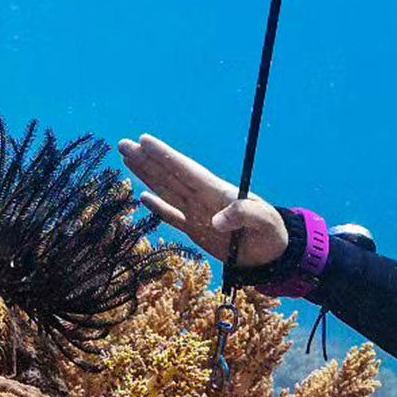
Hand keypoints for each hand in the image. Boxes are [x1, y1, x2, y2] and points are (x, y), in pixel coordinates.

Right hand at [118, 134, 288, 266]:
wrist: (272, 255)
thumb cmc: (271, 233)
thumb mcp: (264, 221)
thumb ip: (242, 215)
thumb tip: (216, 221)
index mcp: (217, 192)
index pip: (186, 170)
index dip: (165, 156)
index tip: (145, 141)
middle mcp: (203, 199)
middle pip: (170, 175)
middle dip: (147, 160)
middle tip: (124, 144)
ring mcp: (198, 214)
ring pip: (167, 190)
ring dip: (147, 176)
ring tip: (127, 158)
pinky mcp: (196, 232)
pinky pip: (173, 218)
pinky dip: (158, 208)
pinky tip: (143, 197)